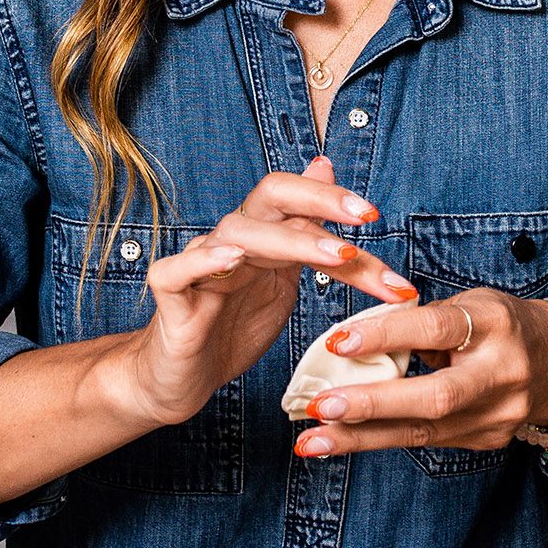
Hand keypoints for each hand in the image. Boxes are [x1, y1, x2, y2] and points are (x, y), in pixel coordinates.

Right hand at [127, 156, 419, 427]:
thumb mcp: (284, 281)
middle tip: (366, 219)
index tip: (376, 216)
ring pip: (238, 233)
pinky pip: (177, 270)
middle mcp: (232, 240)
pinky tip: (232, 258)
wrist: (183, 378)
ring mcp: (199, 266)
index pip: (300, 201)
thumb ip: (310, 236)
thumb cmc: (232, 328)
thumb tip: (326, 168)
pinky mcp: (171, 298)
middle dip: (322, 202)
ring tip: (335, 255)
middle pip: (271, 197)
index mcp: (264, 237)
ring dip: (289, 240)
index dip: (336, 202)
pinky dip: (203, 261)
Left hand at [290, 290, 547, 457]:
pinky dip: (378, 440)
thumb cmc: (498, 324)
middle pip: (435, 396)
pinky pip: (425, 442)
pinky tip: (339, 441)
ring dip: (361, 437)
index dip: (388, 334)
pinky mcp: (488, 439)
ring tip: (312, 441)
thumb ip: (419, 322)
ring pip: (423, 431)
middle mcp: (503, 373)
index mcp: (495, 324)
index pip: (438, 328)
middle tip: (319, 406)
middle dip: (371, 404)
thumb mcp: (468, 305)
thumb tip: (355, 342)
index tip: (339, 341)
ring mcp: (499, 414)